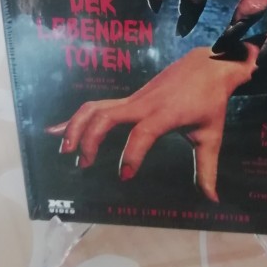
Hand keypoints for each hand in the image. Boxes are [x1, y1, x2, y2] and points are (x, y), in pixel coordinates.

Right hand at [45, 46, 257, 201]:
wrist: (208, 66)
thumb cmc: (210, 102)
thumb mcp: (211, 135)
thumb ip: (207, 169)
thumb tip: (211, 200)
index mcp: (166, 113)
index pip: (143, 132)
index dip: (132, 154)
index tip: (125, 176)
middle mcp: (144, 104)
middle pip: (107, 115)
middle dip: (91, 138)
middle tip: (85, 164)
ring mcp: (134, 99)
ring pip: (96, 107)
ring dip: (77, 126)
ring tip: (65, 150)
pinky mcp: (129, 98)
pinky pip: (97, 105)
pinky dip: (76, 118)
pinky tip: (55, 130)